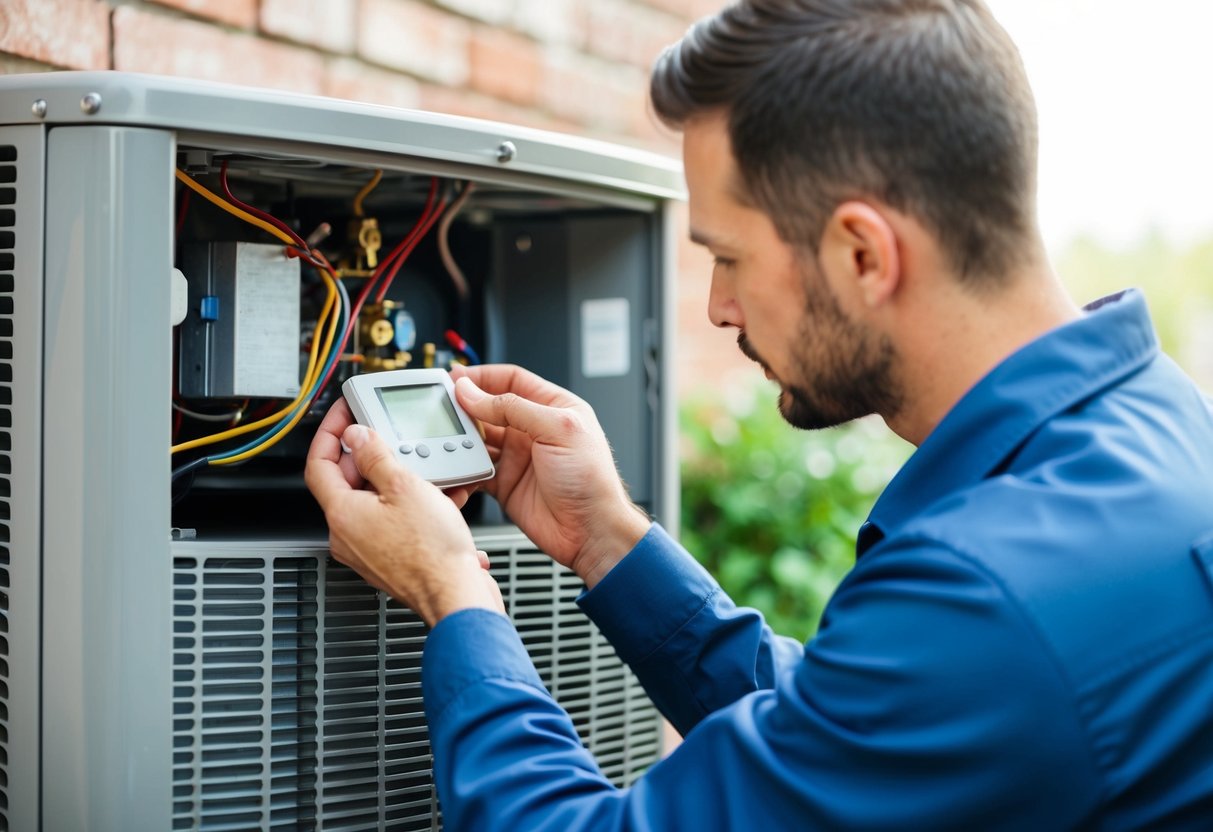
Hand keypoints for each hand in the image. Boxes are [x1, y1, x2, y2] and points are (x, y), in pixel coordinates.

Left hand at [305, 398, 503, 626]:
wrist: (457, 595)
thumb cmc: (432, 552)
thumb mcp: (405, 486)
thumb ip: (376, 456)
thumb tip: (357, 437)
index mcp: (342, 514)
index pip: (318, 463)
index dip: (329, 433)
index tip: (344, 415)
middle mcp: (348, 535)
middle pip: (348, 482)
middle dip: (372, 456)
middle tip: (391, 438)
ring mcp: (369, 550)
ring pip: (376, 502)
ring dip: (399, 481)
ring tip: (426, 473)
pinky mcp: (392, 560)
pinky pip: (395, 522)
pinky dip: (413, 506)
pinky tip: (440, 500)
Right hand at [451, 364, 650, 587]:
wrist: (591, 532)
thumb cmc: (591, 481)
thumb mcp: (557, 430)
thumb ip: (514, 408)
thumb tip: (474, 392)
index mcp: (552, 408)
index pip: (511, 380)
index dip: (482, 377)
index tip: (456, 378)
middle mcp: (533, 430)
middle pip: (489, 409)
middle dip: (465, 408)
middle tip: (442, 409)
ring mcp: (518, 457)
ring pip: (479, 439)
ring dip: (462, 439)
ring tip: (447, 439)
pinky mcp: (505, 484)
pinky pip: (476, 470)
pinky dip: (463, 469)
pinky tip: (458, 468)